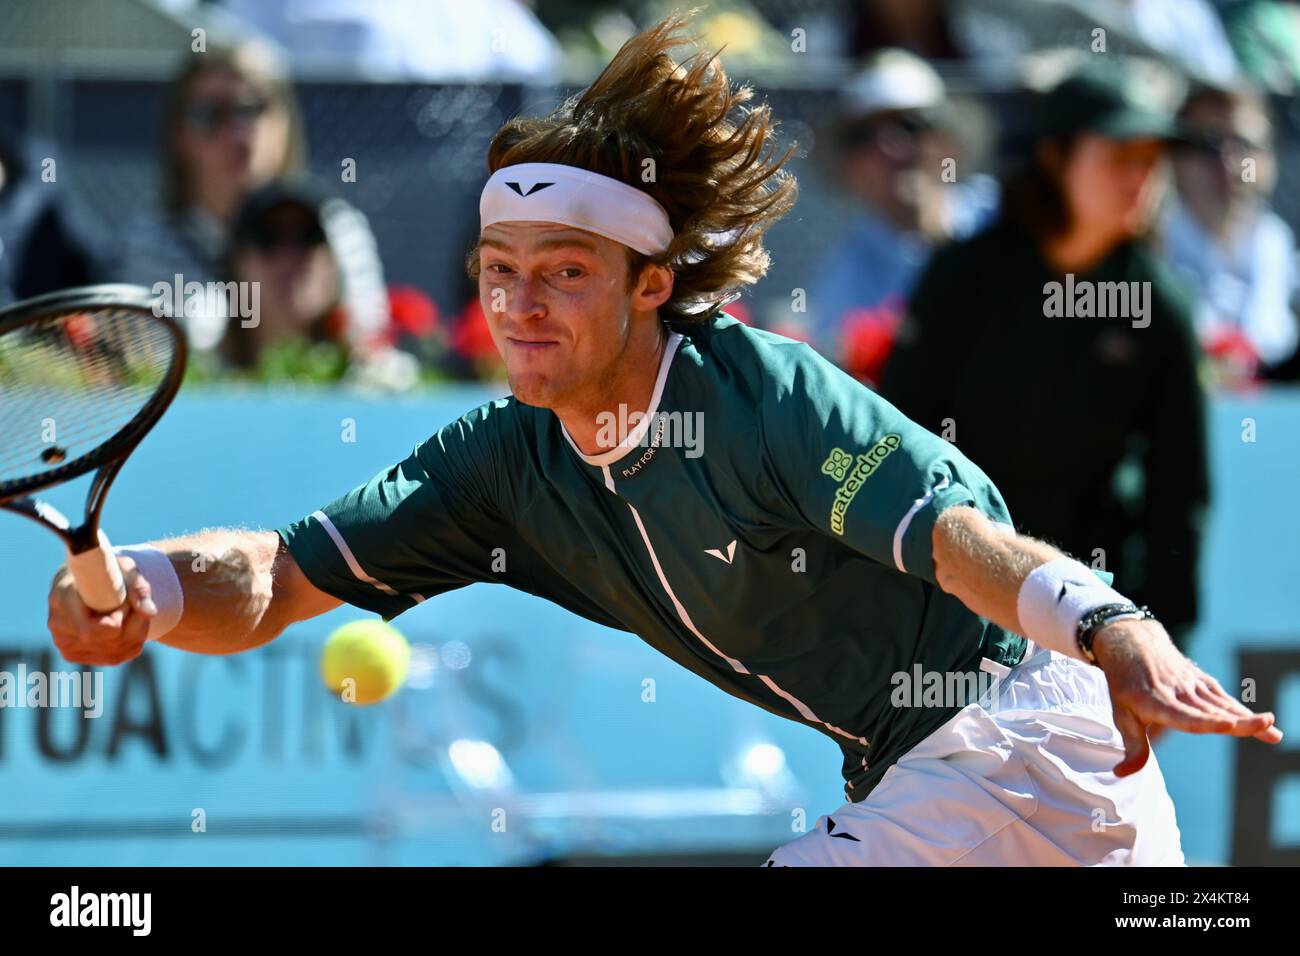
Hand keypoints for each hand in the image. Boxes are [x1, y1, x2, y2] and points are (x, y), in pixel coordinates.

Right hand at [47, 556, 156, 665]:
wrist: (87, 581)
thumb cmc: (107, 571)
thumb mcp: (125, 568)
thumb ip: (138, 587)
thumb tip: (149, 612)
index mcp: (63, 596)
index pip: (94, 629)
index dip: (119, 618)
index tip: (125, 601)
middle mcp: (58, 623)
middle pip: (109, 641)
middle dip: (133, 625)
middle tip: (134, 605)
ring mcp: (63, 642)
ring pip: (115, 652)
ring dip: (135, 634)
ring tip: (132, 612)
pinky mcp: (72, 654)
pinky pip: (115, 657)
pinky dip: (131, 643)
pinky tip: (128, 626)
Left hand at [1092, 618, 1281, 775]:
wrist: (1132, 644)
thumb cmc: (1126, 684)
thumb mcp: (1121, 714)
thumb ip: (1132, 745)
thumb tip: (1122, 774)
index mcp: (1156, 701)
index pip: (1185, 715)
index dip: (1207, 721)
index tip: (1229, 725)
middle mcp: (1179, 692)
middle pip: (1213, 710)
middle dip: (1240, 721)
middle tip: (1266, 727)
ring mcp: (1194, 685)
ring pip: (1224, 705)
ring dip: (1250, 719)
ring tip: (1273, 733)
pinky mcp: (1204, 682)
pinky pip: (1225, 699)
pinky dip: (1244, 711)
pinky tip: (1264, 723)